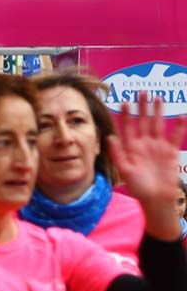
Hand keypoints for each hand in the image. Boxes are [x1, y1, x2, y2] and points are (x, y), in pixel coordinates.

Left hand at [110, 94, 186, 240]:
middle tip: (143, 92)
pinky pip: (175, 137)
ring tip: (158, 97)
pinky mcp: (170, 152)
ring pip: (158, 125)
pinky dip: (179, 127)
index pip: (128, 127)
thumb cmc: (138, 187)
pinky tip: (182, 115)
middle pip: (143, 121)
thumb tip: (110, 137)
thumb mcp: (124, 171)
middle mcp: (144, 144)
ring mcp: (158, 147)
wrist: (156, 199)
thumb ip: (117, 154)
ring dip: (158, 112)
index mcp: (131, 148)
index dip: (127, 115)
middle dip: (143, 107)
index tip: (125, 101)